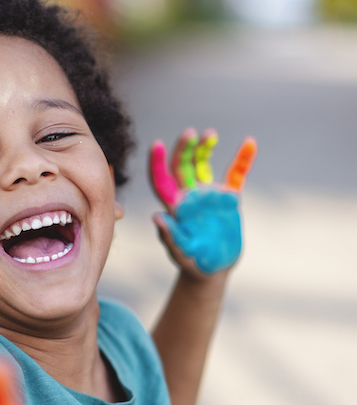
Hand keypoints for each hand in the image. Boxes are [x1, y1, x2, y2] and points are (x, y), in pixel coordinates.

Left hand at [148, 128, 256, 275]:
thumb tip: (157, 216)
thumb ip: (170, 236)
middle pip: (181, 166)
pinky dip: (243, 159)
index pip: (161, 180)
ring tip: (210, 135)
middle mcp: (189, 196)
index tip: (155, 144)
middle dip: (184, 148)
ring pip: (203, 164)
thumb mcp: (181, 253)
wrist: (213, 270)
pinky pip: (236, 174)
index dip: (157, 163)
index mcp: (174, 207)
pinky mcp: (228, 199)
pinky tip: (249, 143)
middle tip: (190, 133)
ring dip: (205, 148)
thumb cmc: (192, 263)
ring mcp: (208, 195)